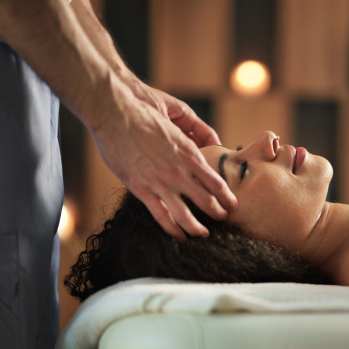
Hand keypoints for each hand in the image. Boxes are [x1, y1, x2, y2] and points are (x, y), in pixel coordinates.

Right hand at [90, 82, 236, 239]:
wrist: (116, 112)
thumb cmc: (144, 114)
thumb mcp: (175, 124)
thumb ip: (187, 139)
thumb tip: (198, 146)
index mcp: (190, 154)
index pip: (216, 182)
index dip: (226, 197)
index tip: (232, 204)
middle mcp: (179, 171)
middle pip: (207, 200)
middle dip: (218, 212)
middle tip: (224, 219)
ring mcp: (160, 182)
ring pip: (186, 214)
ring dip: (197, 227)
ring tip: (204, 233)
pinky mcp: (141, 189)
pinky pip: (161, 215)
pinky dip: (173, 229)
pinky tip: (179, 235)